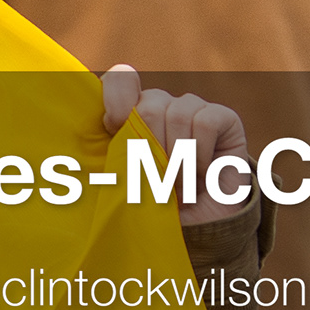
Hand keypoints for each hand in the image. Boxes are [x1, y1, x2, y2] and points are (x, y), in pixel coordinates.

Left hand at [100, 64, 251, 226]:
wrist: (195, 228)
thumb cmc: (151, 205)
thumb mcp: (119, 180)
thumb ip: (106, 154)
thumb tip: (88, 136)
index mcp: (128, 113)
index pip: (120, 81)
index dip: (116, 101)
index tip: (113, 128)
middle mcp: (159, 105)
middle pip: (148, 106)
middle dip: (150, 150)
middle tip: (155, 181)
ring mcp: (191, 108)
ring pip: (177, 114)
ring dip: (175, 161)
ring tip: (176, 187)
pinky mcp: (222, 117)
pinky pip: (204, 122)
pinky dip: (198, 155)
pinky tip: (200, 175)